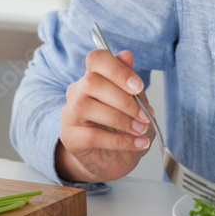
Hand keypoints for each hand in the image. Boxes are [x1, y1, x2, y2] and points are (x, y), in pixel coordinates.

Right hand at [56, 48, 155, 181]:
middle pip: (92, 82)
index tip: (138, 86)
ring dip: (121, 120)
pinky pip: (93, 136)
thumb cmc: (123, 127)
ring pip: (87, 107)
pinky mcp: (69, 137)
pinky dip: (120, 140)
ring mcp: (70, 114)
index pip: (96, 59)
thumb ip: (129, 81)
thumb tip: (126, 55)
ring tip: (141, 129)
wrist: (112, 159)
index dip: (117, 69)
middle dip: (124, 99)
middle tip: (145, 115)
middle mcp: (77, 92)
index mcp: (93, 77)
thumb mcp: (135, 103)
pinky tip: (137, 143)